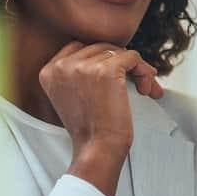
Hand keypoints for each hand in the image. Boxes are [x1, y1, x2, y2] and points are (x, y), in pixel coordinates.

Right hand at [39, 42, 158, 195]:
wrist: (97, 148)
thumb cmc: (91, 128)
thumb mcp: (72, 95)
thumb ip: (80, 71)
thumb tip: (112, 52)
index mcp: (49, 71)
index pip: (81, 47)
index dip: (103, 59)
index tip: (117, 77)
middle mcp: (62, 65)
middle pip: (101, 47)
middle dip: (123, 64)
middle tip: (139, 83)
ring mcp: (82, 66)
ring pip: (119, 52)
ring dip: (137, 69)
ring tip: (145, 89)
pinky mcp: (106, 70)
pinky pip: (133, 57)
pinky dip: (144, 70)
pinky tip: (147, 88)